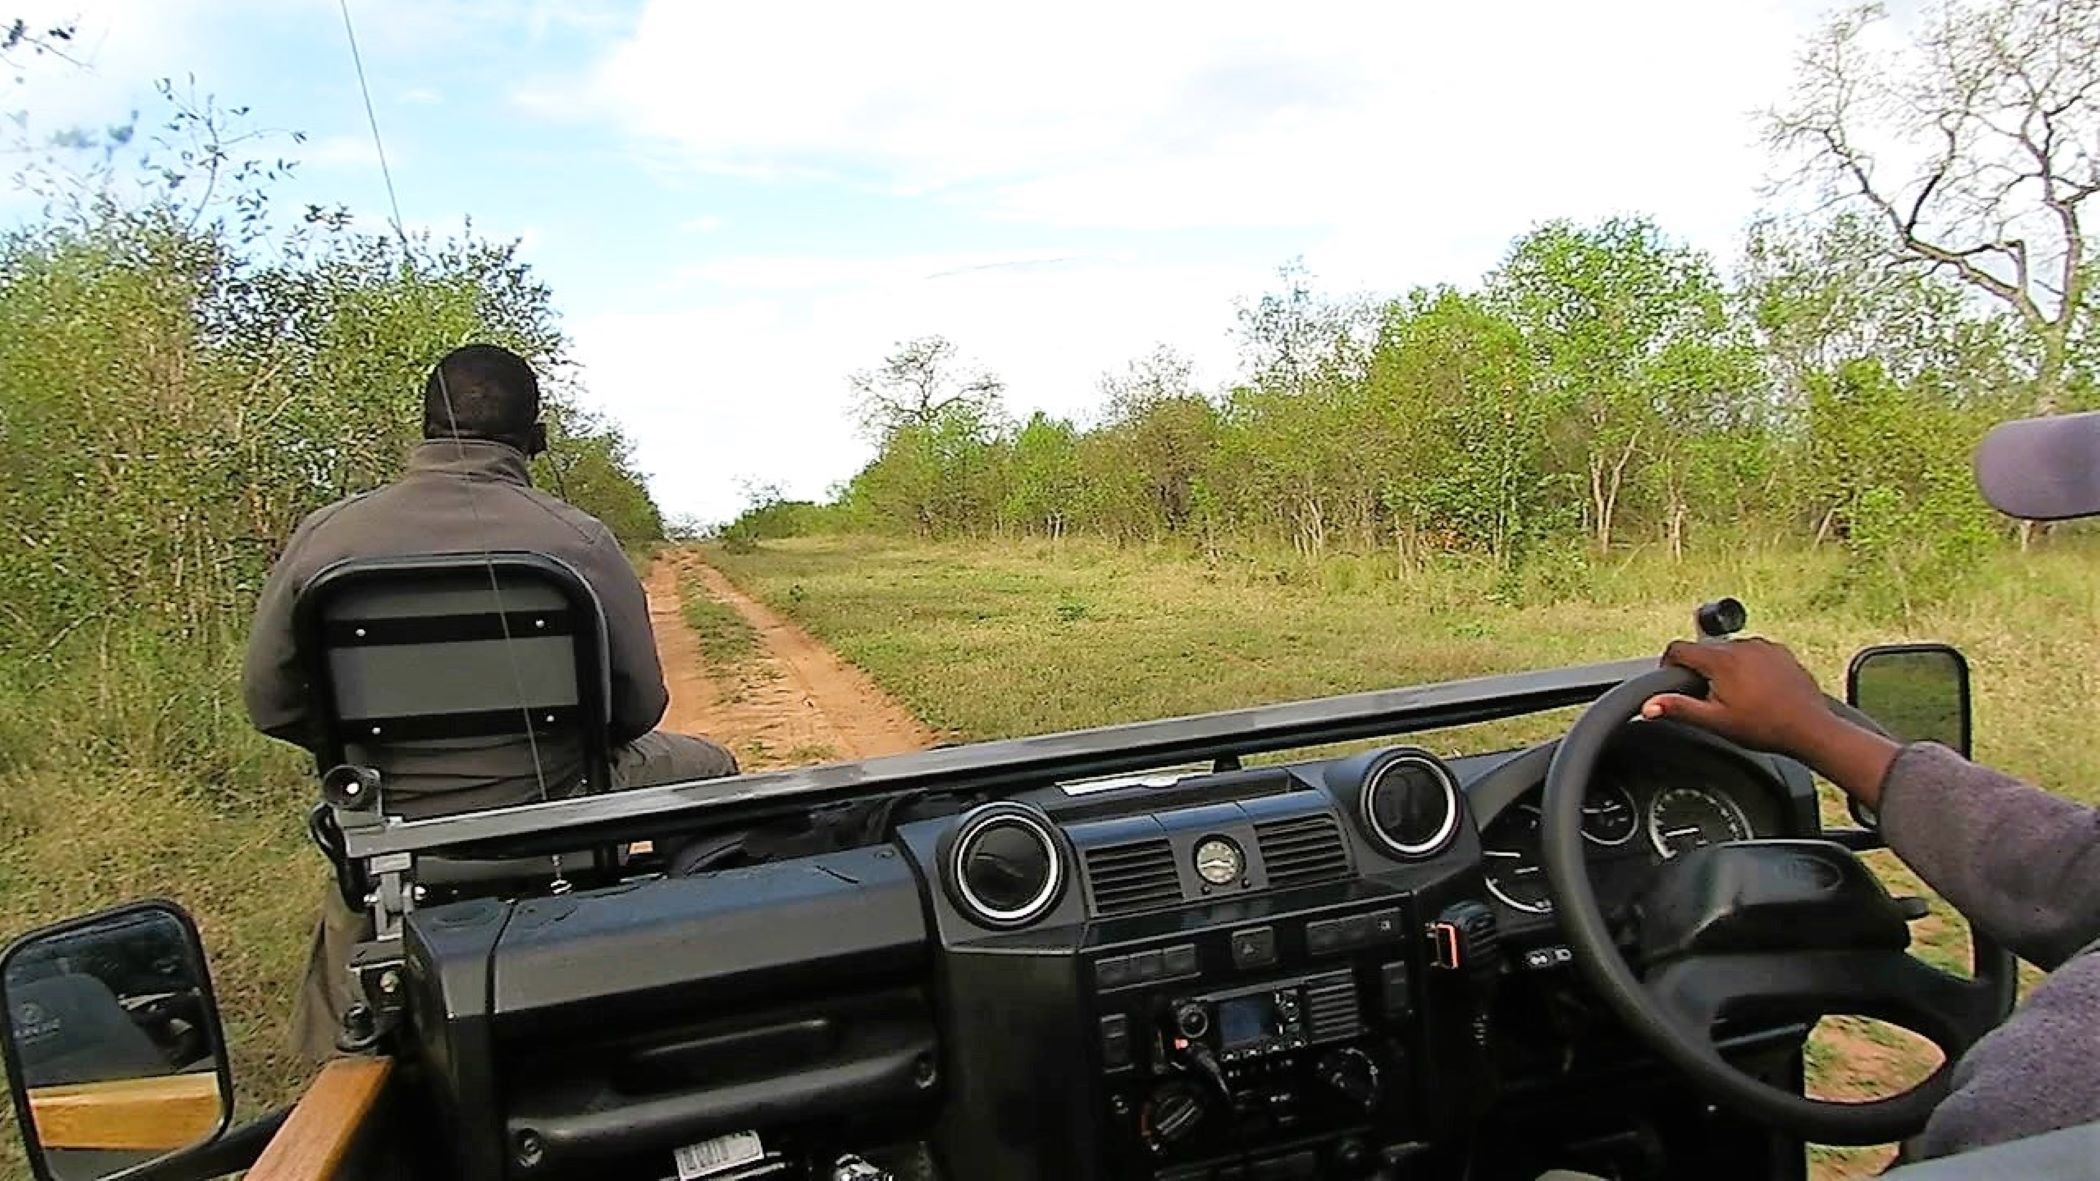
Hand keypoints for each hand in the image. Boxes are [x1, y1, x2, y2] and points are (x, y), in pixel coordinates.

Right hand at [1640, 638, 1832, 758]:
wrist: (1809, 728)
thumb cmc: (1764, 727)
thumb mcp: (1715, 722)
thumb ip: (1679, 709)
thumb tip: (1648, 706)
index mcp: (1721, 660)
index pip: (1678, 648)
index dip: (1669, 664)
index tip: (1673, 680)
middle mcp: (1742, 645)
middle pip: (1704, 650)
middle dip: (1700, 670)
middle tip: (1710, 699)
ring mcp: (1763, 646)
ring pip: (1729, 651)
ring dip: (1725, 667)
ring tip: (1737, 697)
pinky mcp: (1780, 652)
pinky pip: (1752, 653)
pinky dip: (1748, 666)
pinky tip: (1756, 691)